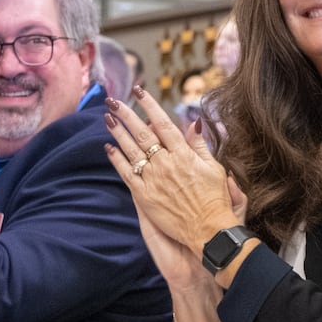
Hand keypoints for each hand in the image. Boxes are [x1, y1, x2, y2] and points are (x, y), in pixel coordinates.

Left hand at [104, 87, 239, 268]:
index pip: (163, 124)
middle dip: (126, 114)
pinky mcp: (145, 196)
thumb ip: (200, 145)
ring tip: (107, 118)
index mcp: (184, 154)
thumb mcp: (214, 168)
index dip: (149, 106)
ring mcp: (153, 179)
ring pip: (131, 150)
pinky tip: (109, 148)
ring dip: (118, 132)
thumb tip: (193, 122)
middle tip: (113, 101)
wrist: (208, 230)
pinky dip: (117, 160)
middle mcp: (166, 163)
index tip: (139, 92)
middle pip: (142, 133)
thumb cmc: (215, 200)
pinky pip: (127, 174)